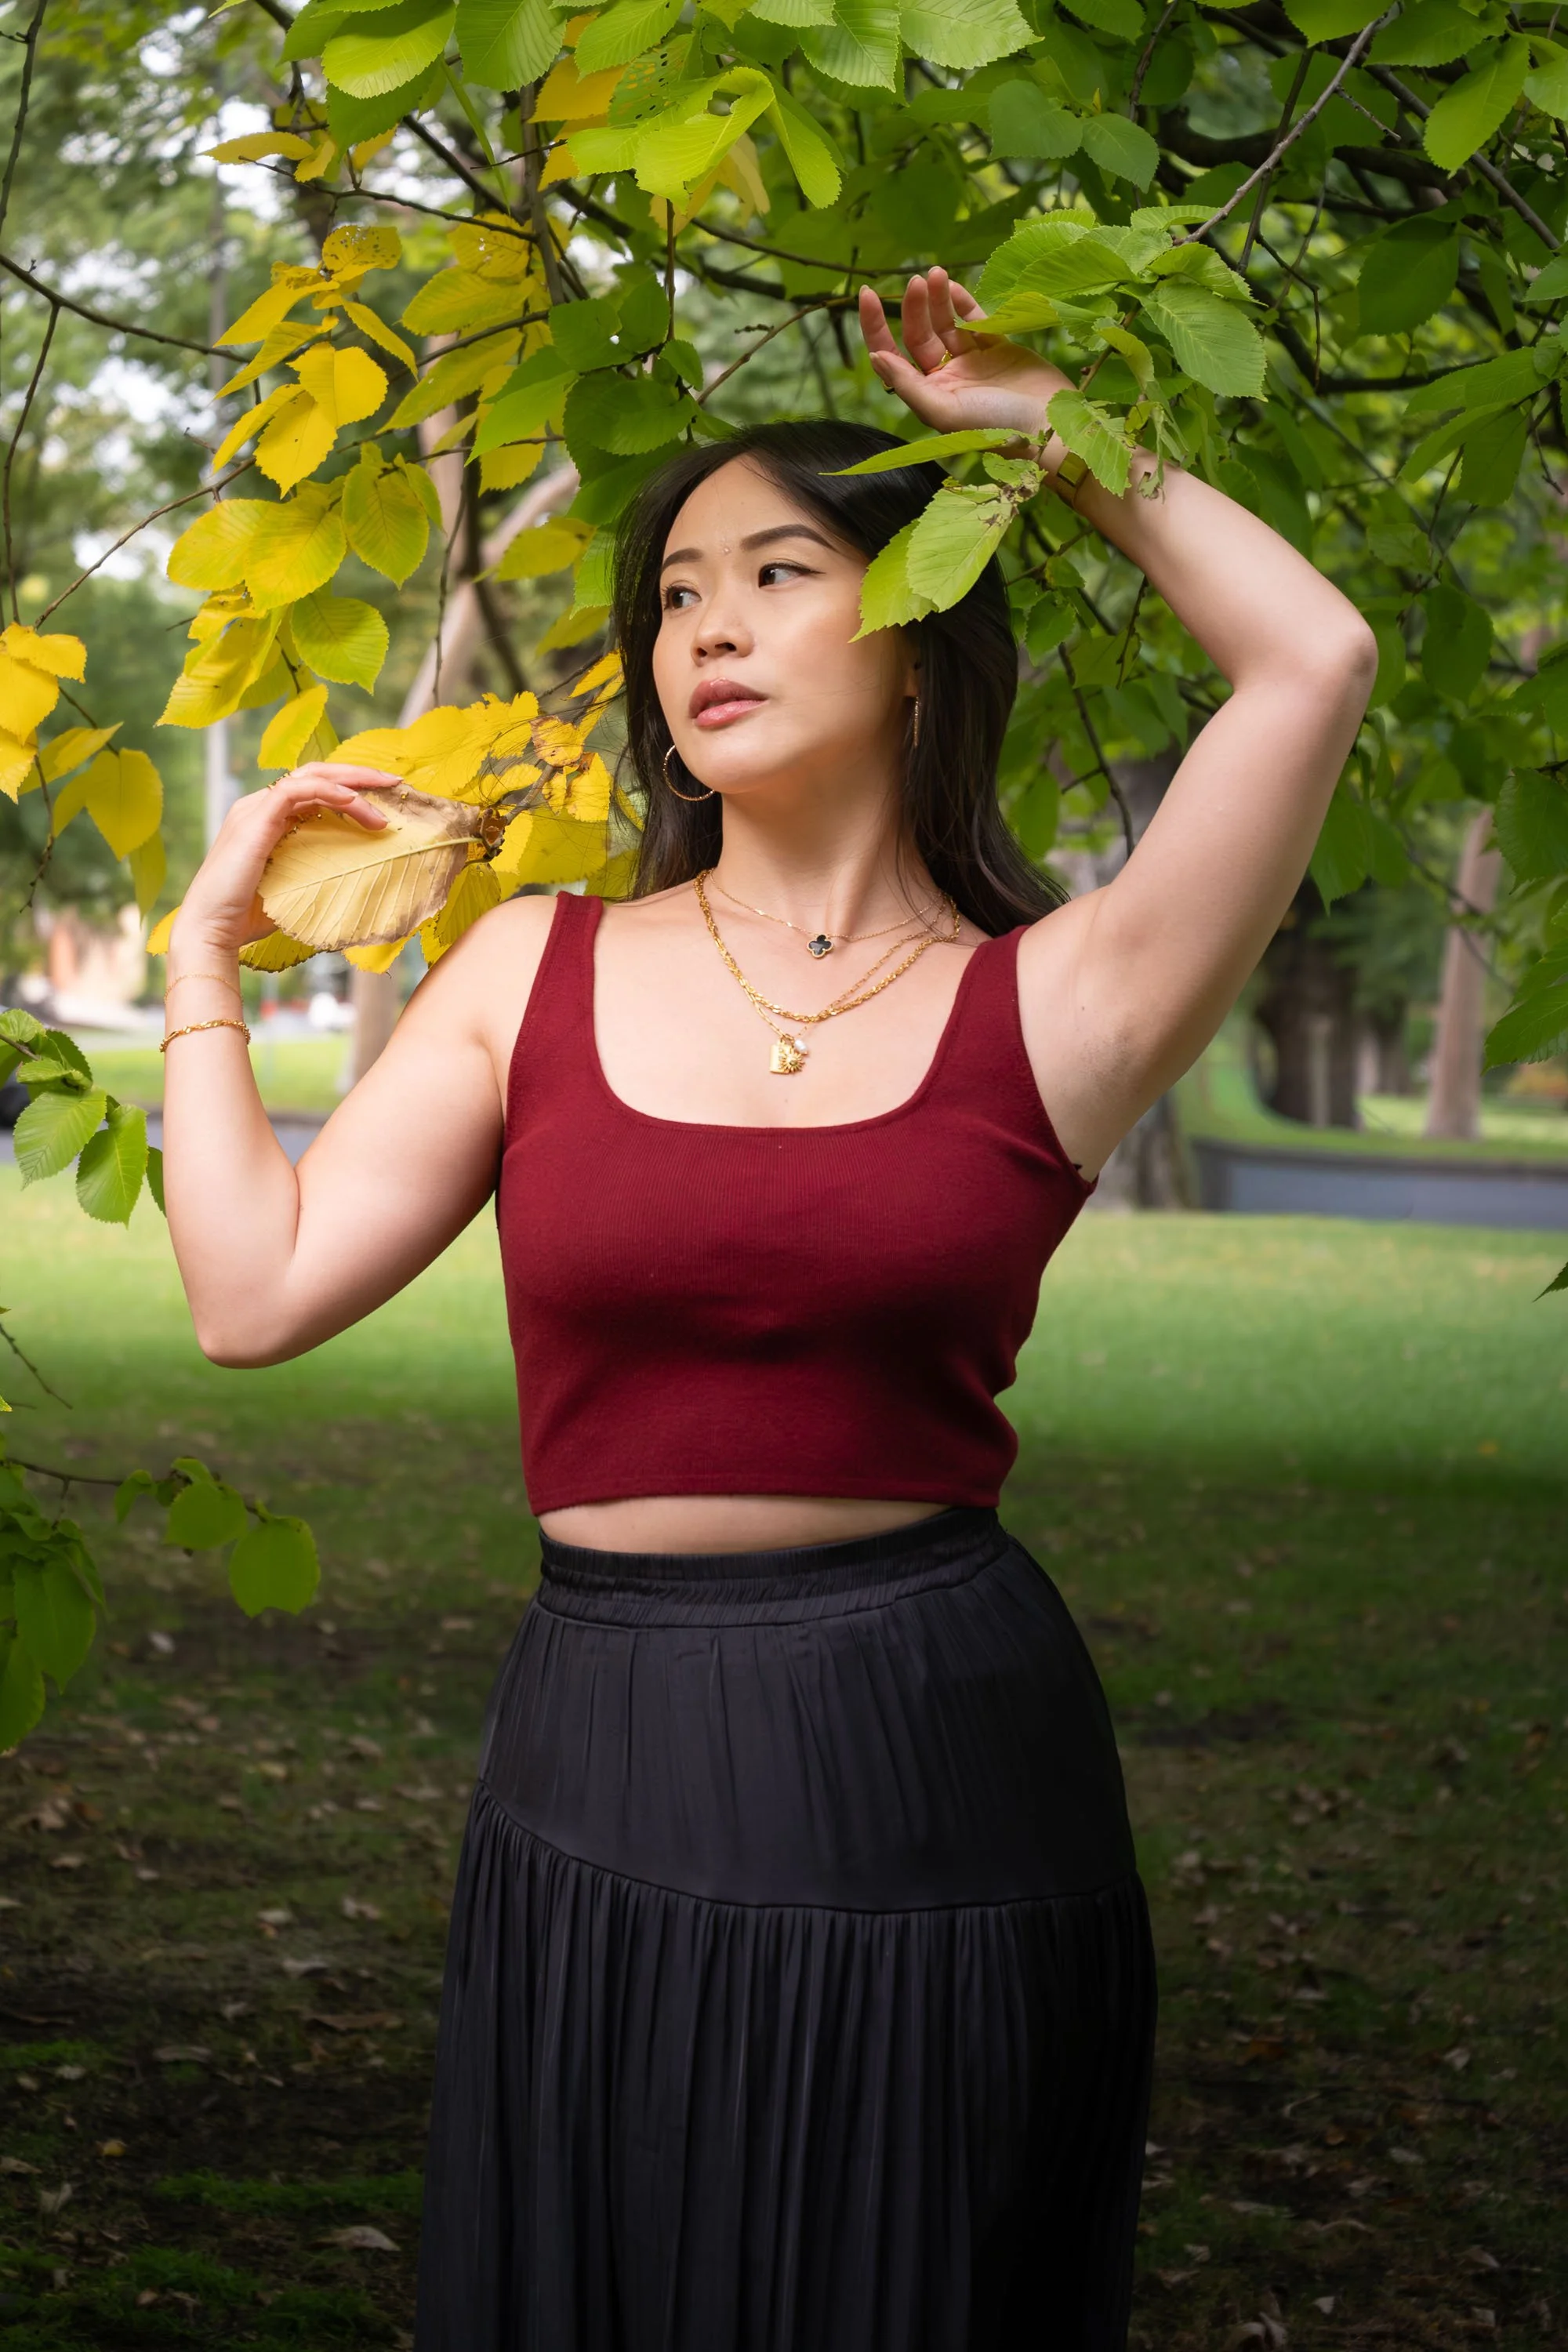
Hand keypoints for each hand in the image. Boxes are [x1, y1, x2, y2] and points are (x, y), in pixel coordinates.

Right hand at [169, 764, 396, 960]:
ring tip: (388, 792)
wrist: (212, 931)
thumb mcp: (296, 888)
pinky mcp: (256, 819)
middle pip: (316, 773)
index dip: (351, 789)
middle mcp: (261, 806)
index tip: (386, 800)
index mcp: (269, 819)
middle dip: (358, 774)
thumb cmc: (250, 919)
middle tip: (395, 782)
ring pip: (312, 775)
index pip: (315, 790)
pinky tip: (360, 806)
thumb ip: (319, 874)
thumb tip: (359, 882)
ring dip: (353, 781)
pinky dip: (333, 793)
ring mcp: (256, 809)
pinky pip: (300, 789)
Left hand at [858, 267, 1073, 441]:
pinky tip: (951, 286)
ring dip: (936, 298)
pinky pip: (974, 320)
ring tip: (934, 274)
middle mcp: (946, 377)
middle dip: (914, 306)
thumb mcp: (944, 410)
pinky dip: (962, 302)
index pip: (892, 355)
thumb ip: (907, 384)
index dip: (875, 326)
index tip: (867, 294)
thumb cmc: (995, 426)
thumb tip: (875, 356)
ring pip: (945, 323)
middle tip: (917, 280)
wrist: (1049, 427)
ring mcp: (972, 362)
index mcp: (928, 394)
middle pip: (919, 333)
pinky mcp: (999, 348)